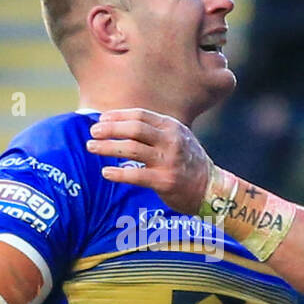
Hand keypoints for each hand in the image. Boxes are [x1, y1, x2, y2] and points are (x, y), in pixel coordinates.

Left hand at [86, 109, 213, 214]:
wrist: (211, 188)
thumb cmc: (187, 162)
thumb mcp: (176, 138)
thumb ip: (154, 131)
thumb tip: (120, 125)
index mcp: (172, 127)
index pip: (140, 115)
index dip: (118, 116)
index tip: (101, 119)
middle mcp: (171, 140)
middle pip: (134, 128)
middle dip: (110, 129)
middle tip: (92, 132)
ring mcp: (169, 160)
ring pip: (131, 149)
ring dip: (108, 147)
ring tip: (92, 147)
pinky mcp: (166, 181)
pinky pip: (136, 175)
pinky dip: (118, 173)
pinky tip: (106, 172)